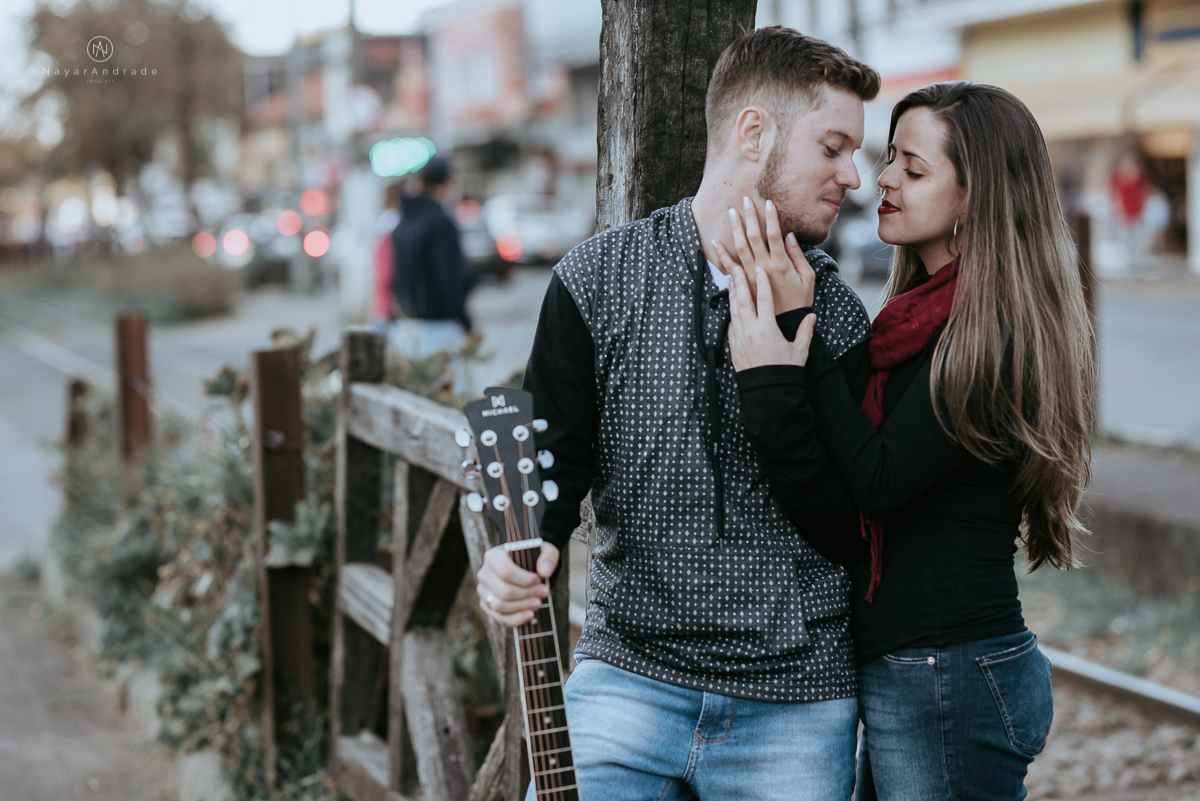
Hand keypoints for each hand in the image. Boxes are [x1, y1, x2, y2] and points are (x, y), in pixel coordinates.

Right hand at [475, 542, 558, 627]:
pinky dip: (516, 618)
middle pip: (504, 591)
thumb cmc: (533, 558)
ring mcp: (484, 591)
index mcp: (493, 557)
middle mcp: (485, 574)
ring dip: (522, 606)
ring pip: (500, 605)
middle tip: (544, 592)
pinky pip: (500, 617)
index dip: (524, 579)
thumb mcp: (544, 551)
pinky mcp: (487, 605)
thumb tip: (545, 572)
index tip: (539, 580)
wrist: (524, 566)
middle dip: (527, 594)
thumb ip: (547, 557)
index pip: (506, 571)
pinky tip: (530, 615)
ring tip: (538, 603)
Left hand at [712, 197, 815, 313]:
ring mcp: (751, 277)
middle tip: (745, 200)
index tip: (768, 202)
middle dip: (750, 217)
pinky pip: (729, 268)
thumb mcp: (808, 279)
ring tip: (731, 212)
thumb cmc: (799, 301)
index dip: (772, 218)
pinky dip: (721, 254)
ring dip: (735, 229)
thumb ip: (799, 257)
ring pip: (740, 248)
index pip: (775, 235)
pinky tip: (715, 242)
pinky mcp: (743, 284)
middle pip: (754, 237)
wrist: (784, 325)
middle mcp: (764, 268)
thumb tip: (790, 236)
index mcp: (782, 265)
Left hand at [728, 264, 815, 370]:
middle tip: (737, 268)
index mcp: (768, 330)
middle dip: (740, 283)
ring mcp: (740, 340)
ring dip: (732, 295)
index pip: (764, 300)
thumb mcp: (799, 351)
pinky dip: (730, 313)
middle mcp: (751, 332)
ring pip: (734, 312)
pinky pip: (731, 326)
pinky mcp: (734, 348)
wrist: (768, 392)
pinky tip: (731, 306)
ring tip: (731, 281)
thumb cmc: (786, 372)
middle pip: (744, 301)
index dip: (762, 283)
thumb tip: (812, 317)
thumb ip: (805, 332)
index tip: (760, 269)